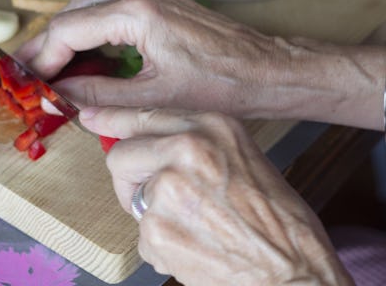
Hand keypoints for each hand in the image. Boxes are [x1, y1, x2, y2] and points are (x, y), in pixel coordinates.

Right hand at [15, 0, 293, 117]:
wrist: (264, 70)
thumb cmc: (221, 84)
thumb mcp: (152, 97)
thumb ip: (98, 95)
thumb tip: (60, 98)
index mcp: (137, 12)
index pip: (69, 30)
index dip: (42, 58)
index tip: (28, 83)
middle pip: (72, 13)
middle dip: (47, 45)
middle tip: (28, 76)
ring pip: (88, 6)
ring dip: (67, 36)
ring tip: (49, 69)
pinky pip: (109, 7)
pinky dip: (89, 29)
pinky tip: (83, 57)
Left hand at [79, 106, 353, 284]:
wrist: (294, 272)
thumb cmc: (281, 223)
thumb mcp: (246, 161)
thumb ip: (200, 147)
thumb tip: (156, 146)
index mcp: (213, 126)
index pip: (145, 115)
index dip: (112, 119)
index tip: (91, 118)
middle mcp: (188, 148)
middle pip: (122, 154)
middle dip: (131, 180)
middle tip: (159, 201)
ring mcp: (168, 188)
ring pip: (133, 199)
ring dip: (155, 219)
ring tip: (198, 231)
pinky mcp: (156, 228)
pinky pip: (142, 235)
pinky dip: (163, 248)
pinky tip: (198, 250)